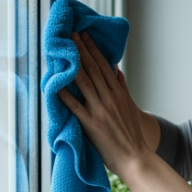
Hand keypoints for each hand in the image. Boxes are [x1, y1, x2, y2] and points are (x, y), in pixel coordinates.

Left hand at [57, 31, 149, 174]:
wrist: (136, 157)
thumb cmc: (132, 135)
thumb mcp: (130, 106)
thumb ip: (122, 87)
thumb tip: (116, 69)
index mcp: (118, 93)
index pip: (104, 66)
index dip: (93, 49)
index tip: (85, 36)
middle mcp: (109, 98)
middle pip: (93, 69)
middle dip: (81, 50)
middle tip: (71, 34)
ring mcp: (100, 110)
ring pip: (84, 82)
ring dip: (73, 64)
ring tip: (64, 50)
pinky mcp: (91, 124)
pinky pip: (75, 106)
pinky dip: (65, 95)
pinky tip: (56, 84)